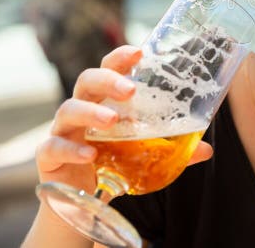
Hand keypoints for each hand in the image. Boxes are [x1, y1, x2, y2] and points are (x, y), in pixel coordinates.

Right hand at [35, 46, 213, 193]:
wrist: (77, 203)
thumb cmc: (110, 164)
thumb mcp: (142, 155)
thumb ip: (172, 150)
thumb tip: (206, 149)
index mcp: (103, 101)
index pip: (109, 69)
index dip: (121, 57)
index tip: (140, 51)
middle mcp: (81, 110)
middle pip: (86, 81)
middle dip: (108, 79)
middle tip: (130, 90)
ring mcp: (62, 132)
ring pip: (68, 110)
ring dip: (91, 112)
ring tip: (112, 121)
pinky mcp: (48, 157)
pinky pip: (53, 147)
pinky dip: (71, 149)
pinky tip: (90, 155)